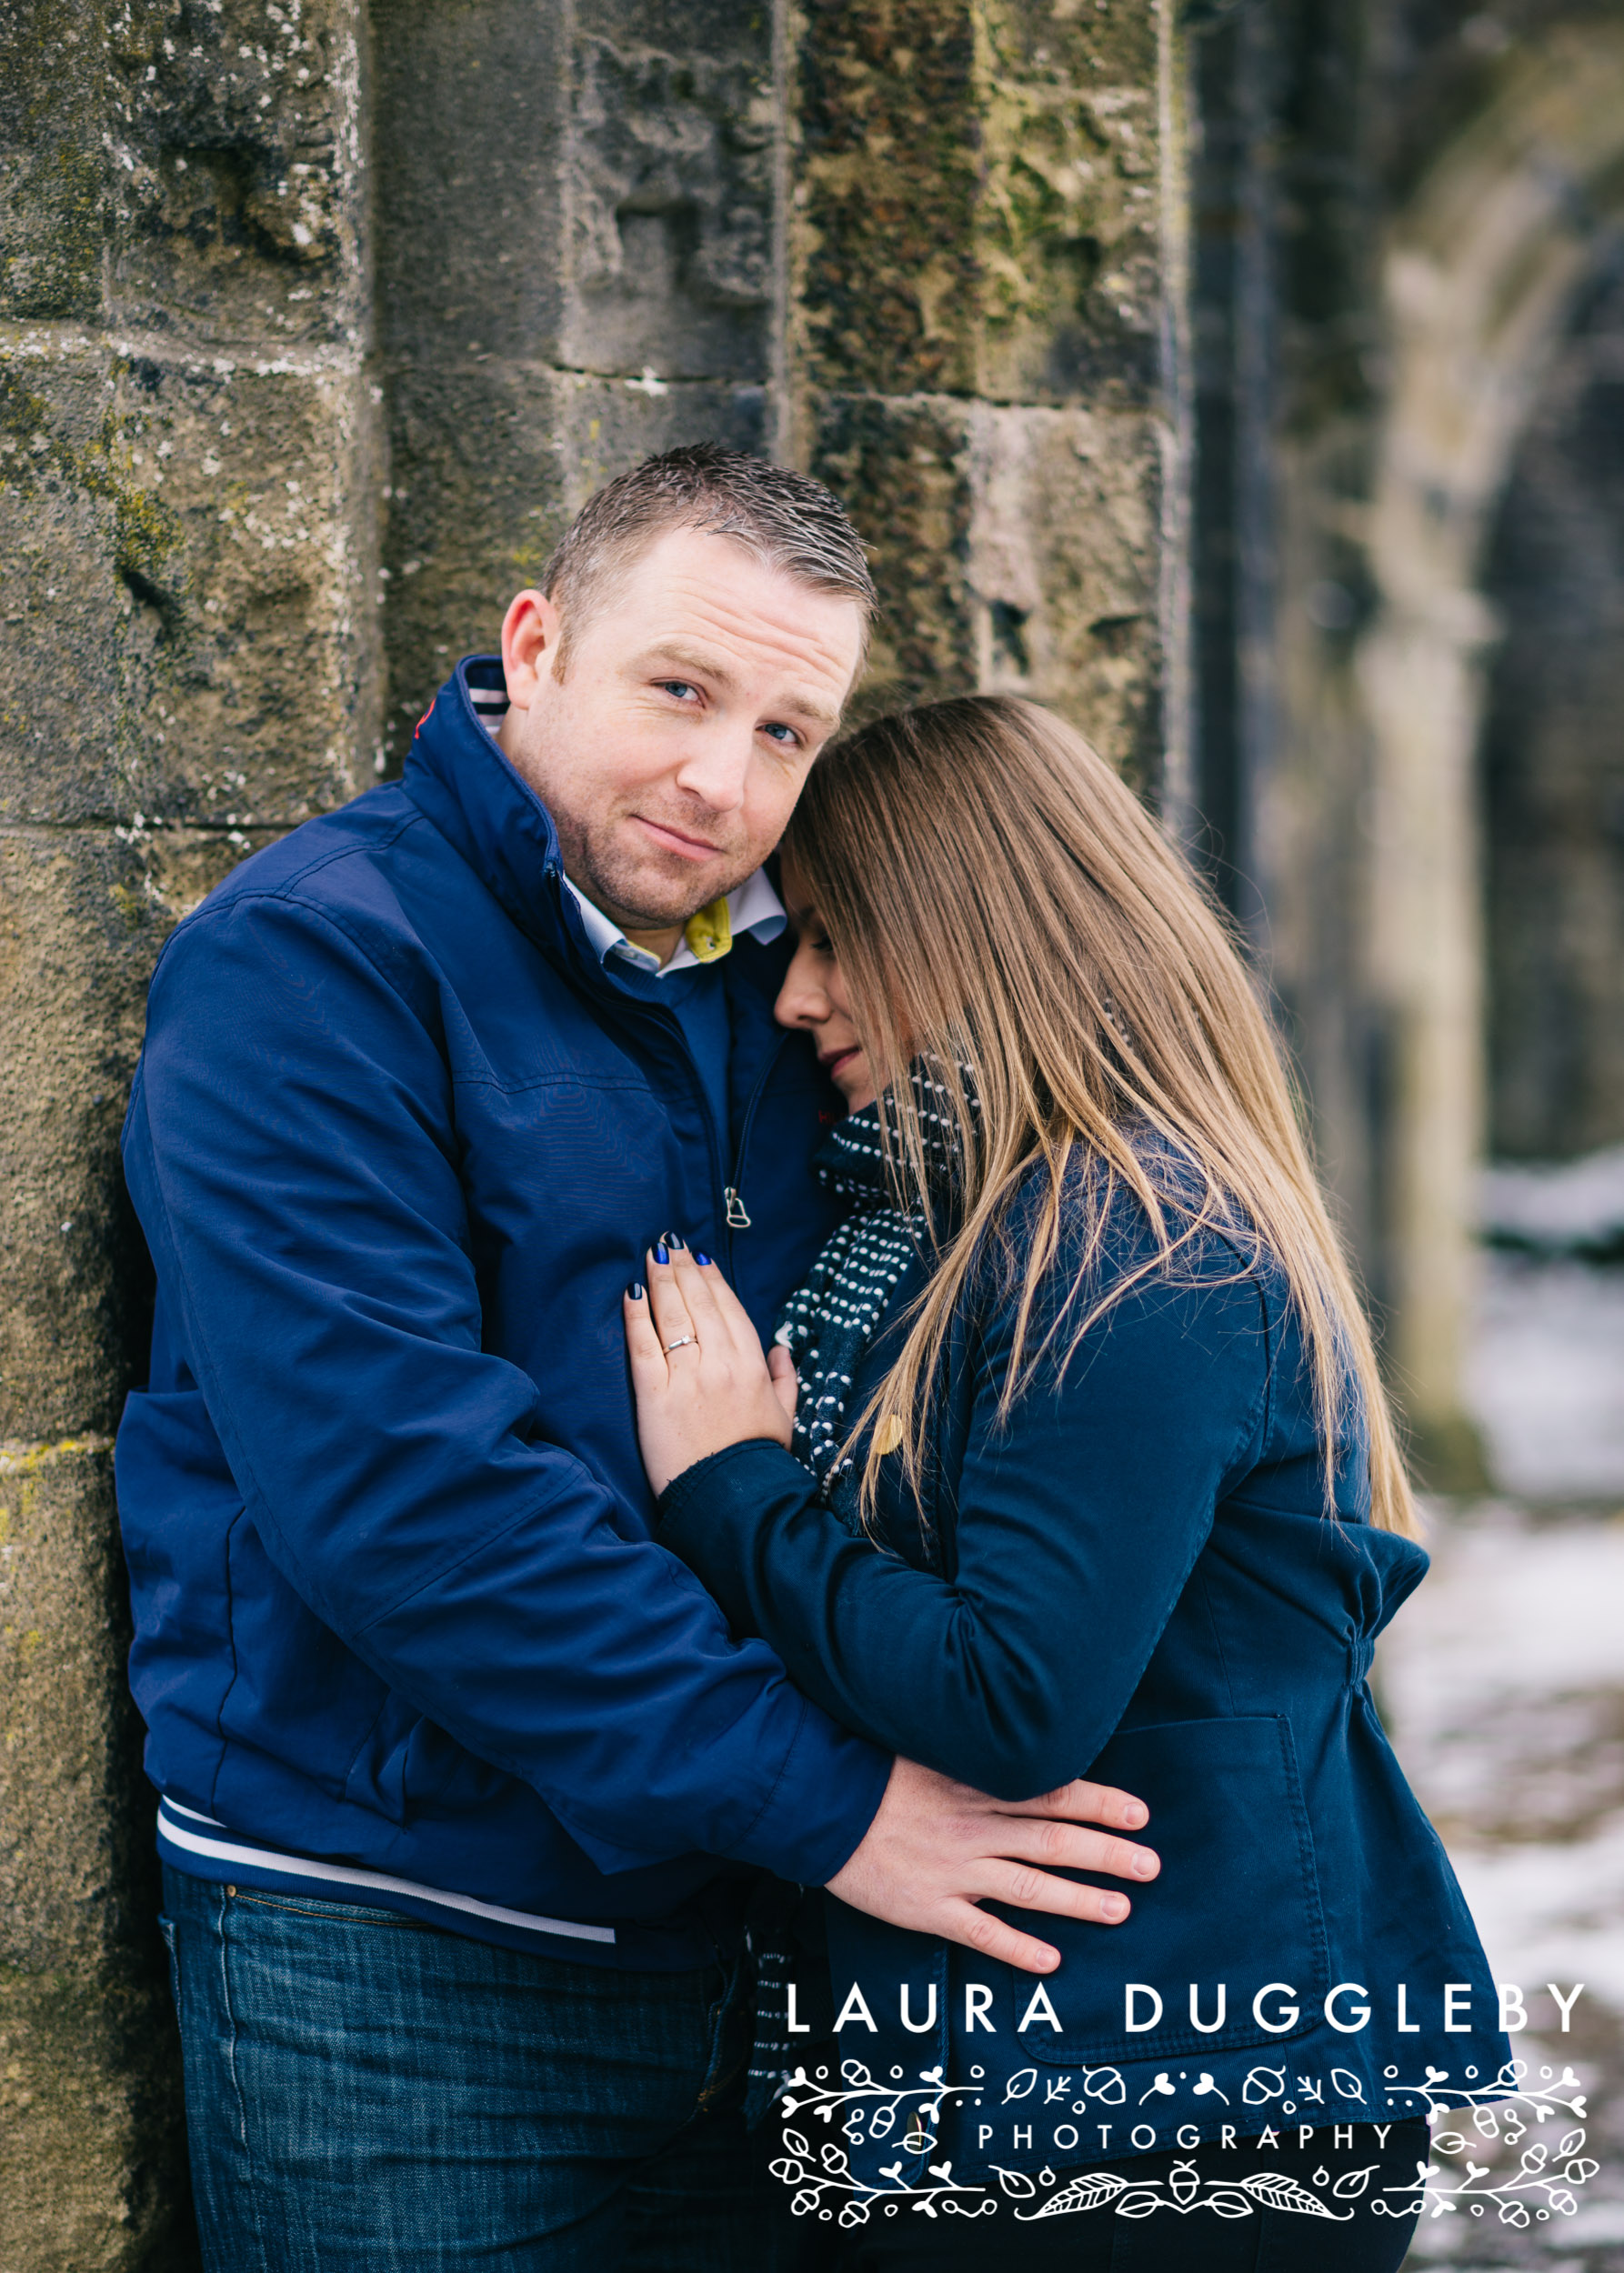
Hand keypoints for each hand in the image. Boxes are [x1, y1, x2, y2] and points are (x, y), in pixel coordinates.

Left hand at [624, 1240, 799, 1496]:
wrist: (730, 1498)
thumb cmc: (758, 1459)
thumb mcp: (786, 1416)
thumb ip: (784, 1379)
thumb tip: (780, 1348)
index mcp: (752, 1365)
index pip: (729, 1309)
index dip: (711, 1280)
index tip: (698, 1259)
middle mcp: (720, 1362)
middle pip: (698, 1303)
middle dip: (682, 1269)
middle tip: (668, 1243)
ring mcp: (686, 1376)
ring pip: (672, 1315)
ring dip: (661, 1279)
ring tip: (651, 1255)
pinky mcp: (654, 1394)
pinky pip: (643, 1345)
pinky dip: (636, 1316)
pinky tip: (632, 1292)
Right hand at [826, 1756, 1159, 1974]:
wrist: (817, 1801)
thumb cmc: (874, 1768)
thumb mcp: (929, 1745)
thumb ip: (975, 1754)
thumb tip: (1023, 1745)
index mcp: (975, 1783)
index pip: (1053, 1792)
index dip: (1101, 1803)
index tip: (1139, 1813)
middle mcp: (973, 1826)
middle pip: (1053, 1841)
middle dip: (1107, 1854)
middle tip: (1150, 1866)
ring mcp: (952, 1869)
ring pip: (1028, 1888)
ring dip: (1078, 1901)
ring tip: (1119, 1910)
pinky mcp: (927, 1907)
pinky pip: (980, 1932)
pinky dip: (1017, 1948)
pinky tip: (1051, 1962)